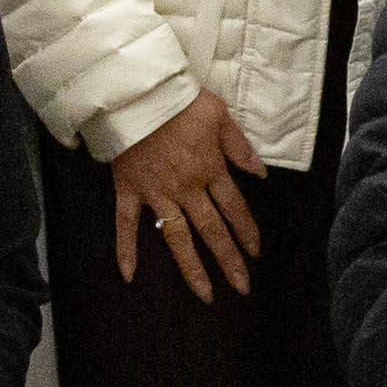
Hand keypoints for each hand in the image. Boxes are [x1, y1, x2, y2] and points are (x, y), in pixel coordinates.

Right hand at [110, 91, 268, 302]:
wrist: (135, 91)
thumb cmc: (179, 99)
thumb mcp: (219, 115)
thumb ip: (239, 147)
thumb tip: (260, 173)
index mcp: (210, 168)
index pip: (234, 208)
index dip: (247, 231)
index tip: (256, 253)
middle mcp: (186, 187)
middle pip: (212, 230)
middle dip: (229, 261)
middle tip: (242, 288)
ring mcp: (156, 192)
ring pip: (177, 237)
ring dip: (192, 268)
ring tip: (204, 294)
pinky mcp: (128, 190)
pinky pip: (125, 224)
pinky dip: (125, 249)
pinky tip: (128, 275)